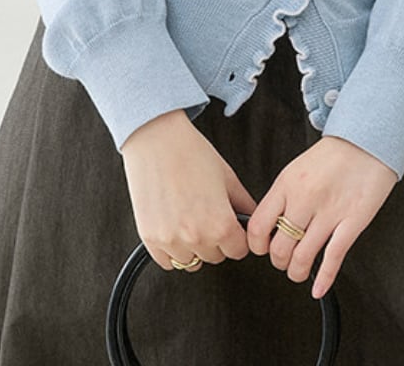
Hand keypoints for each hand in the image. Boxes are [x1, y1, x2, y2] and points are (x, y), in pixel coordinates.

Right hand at [120, 109, 259, 270]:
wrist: (157, 141)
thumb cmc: (192, 154)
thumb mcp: (228, 178)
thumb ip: (244, 203)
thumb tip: (253, 217)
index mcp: (220, 224)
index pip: (239, 251)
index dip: (238, 238)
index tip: (234, 229)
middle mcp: (196, 237)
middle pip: (216, 257)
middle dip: (217, 241)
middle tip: (210, 217)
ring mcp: (171, 241)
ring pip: (191, 261)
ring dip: (195, 247)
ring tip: (192, 220)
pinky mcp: (150, 239)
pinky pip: (166, 262)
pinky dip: (173, 251)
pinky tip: (176, 228)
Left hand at [246, 135, 398, 298]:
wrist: (367, 140)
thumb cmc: (333, 155)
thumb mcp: (297, 169)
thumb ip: (282, 196)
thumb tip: (269, 225)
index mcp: (287, 184)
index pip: (258, 226)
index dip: (257, 245)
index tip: (262, 249)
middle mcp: (305, 199)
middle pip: (279, 247)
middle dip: (279, 262)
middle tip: (284, 261)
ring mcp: (329, 212)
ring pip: (303, 258)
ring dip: (297, 272)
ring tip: (299, 271)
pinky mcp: (353, 221)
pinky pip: (334, 257)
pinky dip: (324, 279)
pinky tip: (318, 287)